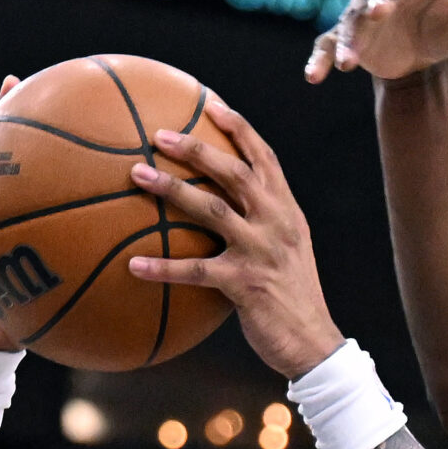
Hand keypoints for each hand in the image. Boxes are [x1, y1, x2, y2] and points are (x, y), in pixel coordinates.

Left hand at [125, 99, 344, 378]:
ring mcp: (262, 252)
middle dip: (197, 148)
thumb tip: (220, 206)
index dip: (239, 129)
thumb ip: (261, 224)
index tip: (212, 105)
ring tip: (136, 175)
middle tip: (159, 135)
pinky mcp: (246, 284)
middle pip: (235, 173)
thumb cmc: (292, 298)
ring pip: (212, 209)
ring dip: (171, 189)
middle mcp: (277, 224)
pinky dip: (162, 266)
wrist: (314, 343)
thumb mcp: (287, 251)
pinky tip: (133, 264)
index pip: (266, 159)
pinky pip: (195, 270)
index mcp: (288, 212)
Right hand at [303, 0, 447, 84]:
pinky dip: (322, 60)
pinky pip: (330, 46)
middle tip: (380, 13)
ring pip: (351, 22)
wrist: (429, 53)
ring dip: (349, 40)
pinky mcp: (352, 40)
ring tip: (350, 62)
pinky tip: (315, 78)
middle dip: (375, 2)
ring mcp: (364, 16)